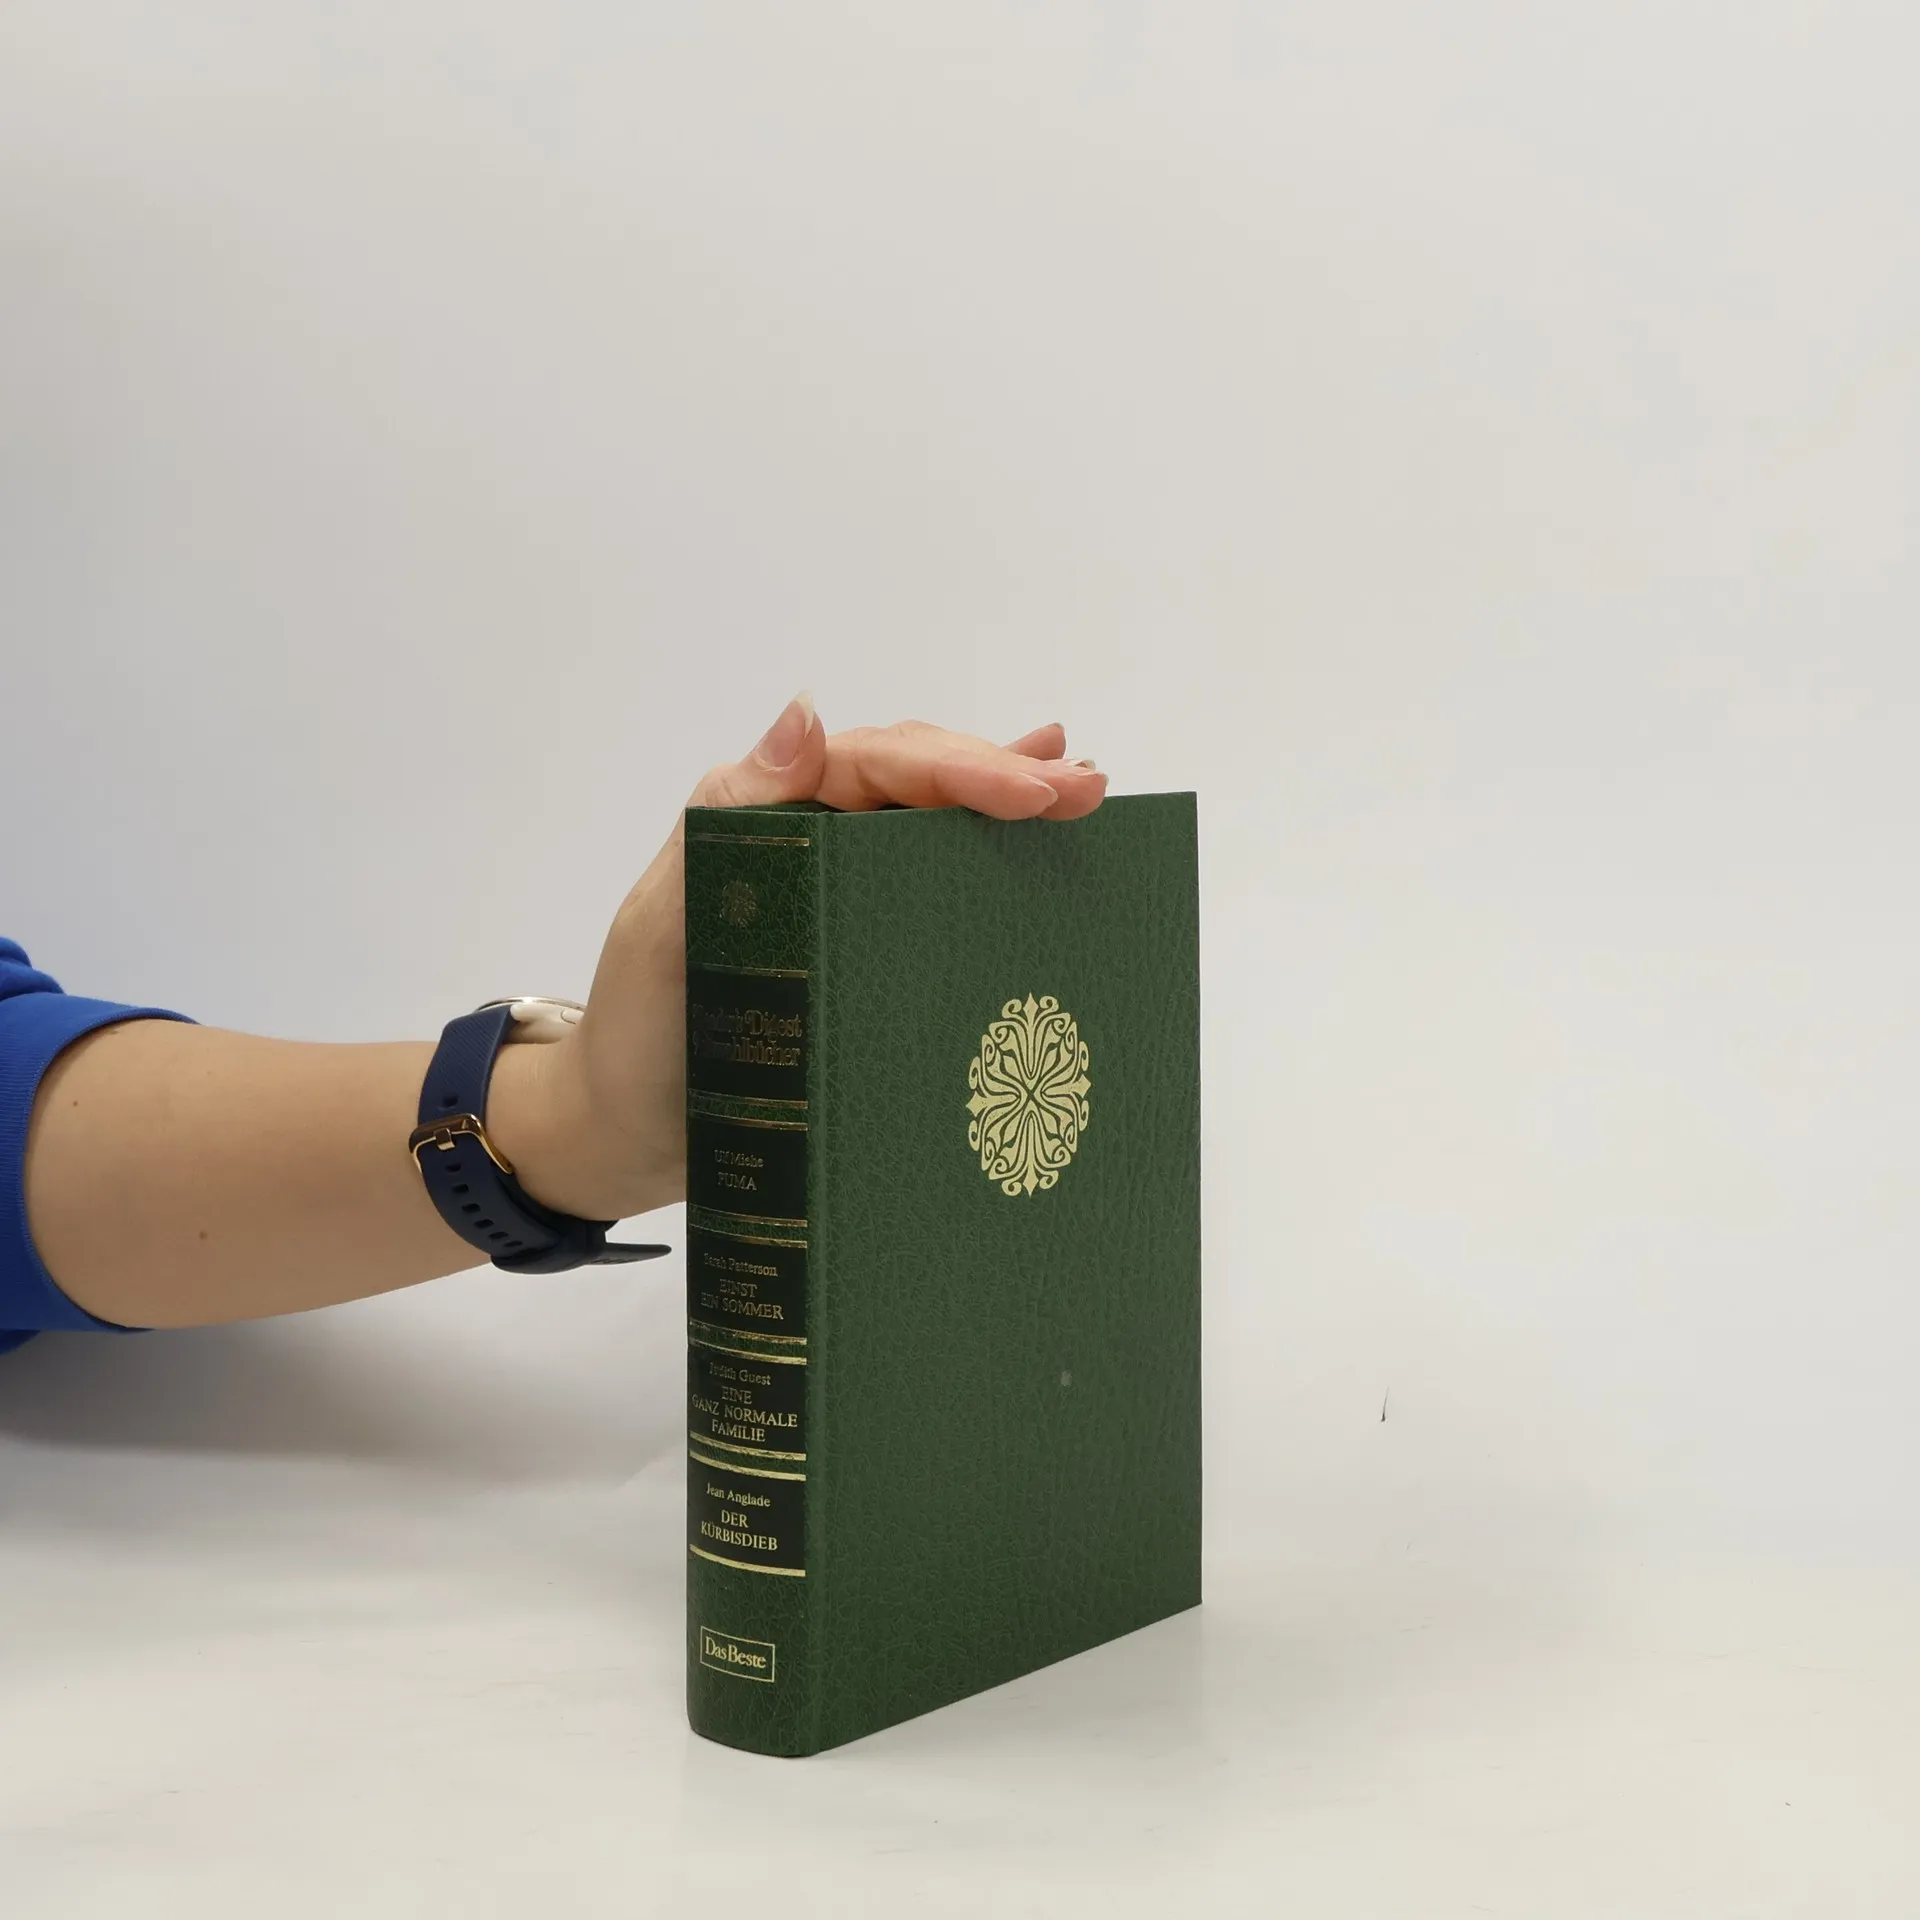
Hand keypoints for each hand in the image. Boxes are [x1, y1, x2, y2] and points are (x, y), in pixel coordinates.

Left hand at [490, 697, 1107, 1220]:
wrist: (623, 1129)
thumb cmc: (637, 1033)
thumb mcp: (665, 925)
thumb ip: (727, 823)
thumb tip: (804, 717)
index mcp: (762, 814)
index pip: (875, 765)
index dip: (961, 768)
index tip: (1032, 793)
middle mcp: (804, 836)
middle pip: (917, 782)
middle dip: (1004, 777)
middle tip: (1087, 791)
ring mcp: (833, 888)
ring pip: (932, 823)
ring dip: (1006, 802)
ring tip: (1084, 791)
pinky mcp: (852, 942)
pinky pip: (924, 882)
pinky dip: (982, 852)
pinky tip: (1036, 829)